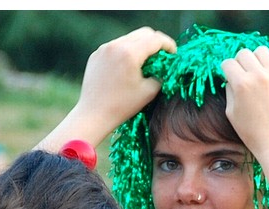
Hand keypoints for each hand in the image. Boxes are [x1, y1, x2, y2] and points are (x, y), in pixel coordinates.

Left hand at [36, 27, 176, 151]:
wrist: (94, 114)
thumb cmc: (123, 106)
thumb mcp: (149, 91)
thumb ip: (161, 74)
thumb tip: (165, 67)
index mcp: (130, 53)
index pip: (156, 39)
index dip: (169, 44)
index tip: (174, 54)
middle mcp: (116, 45)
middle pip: (143, 33)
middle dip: (156, 42)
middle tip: (163, 56)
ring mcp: (104, 49)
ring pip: (129, 38)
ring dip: (141, 46)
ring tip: (145, 62)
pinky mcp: (97, 55)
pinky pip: (116, 46)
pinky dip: (127, 52)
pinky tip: (128, 67)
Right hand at [220, 47, 268, 161]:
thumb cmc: (251, 132)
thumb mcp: (231, 112)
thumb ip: (230, 90)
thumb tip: (231, 76)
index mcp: (242, 84)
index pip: (228, 63)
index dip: (226, 70)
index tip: (229, 77)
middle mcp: (259, 76)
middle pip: (244, 53)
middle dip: (240, 62)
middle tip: (243, 75)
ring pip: (262, 51)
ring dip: (257, 59)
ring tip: (258, 72)